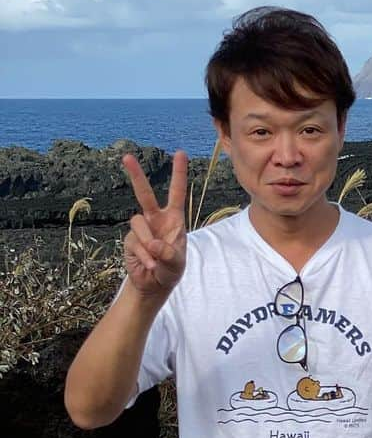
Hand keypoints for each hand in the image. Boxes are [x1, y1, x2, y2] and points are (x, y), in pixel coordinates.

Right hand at [122, 151, 187, 298]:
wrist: (154, 284)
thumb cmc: (171, 270)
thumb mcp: (177, 264)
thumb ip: (169, 254)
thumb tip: (153, 243)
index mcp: (173, 219)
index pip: (176, 193)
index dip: (178, 173)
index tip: (180, 152)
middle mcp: (155, 220)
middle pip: (144, 194)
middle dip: (136, 176)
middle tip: (126, 156)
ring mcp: (141, 229)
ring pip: (138, 223)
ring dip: (148, 243)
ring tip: (156, 260)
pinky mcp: (129, 240)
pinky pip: (134, 242)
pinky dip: (143, 256)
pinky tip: (150, 265)